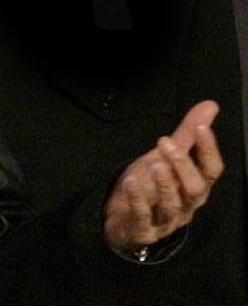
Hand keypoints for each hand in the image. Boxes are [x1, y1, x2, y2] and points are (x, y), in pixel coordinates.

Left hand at [102, 100, 222, 252]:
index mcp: (195, 186)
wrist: (122, 217)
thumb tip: (210, 106)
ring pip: (172, 206)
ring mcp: (166, 221)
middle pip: (196, 189)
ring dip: (164, 183)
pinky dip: (138, 199)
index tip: (201, 127)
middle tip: (165, 143)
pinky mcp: (143, 230)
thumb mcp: (165, 157)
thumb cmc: (150, 184)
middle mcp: (186, 205)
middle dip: (183, 165)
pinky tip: (131, 182)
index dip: (209, 150)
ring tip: (153, 164)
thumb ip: (186, 134)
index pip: (212, 171)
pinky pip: (143, 217)